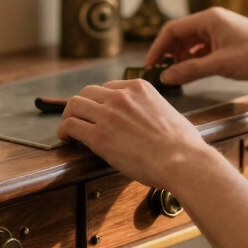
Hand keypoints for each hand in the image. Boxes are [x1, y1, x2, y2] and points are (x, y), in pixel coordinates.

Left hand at [56, 79, 220, 189]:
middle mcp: (121, 96)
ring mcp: (108, 114)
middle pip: (87, 92)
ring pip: (74, 105)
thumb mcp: (169, 112)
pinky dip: (63, 130)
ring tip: (68, 129)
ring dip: (69, 116)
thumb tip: (153, 121)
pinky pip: (70, 125)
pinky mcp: (99, 135)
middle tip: (80, 119)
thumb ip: (154, 110)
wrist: (182, 160)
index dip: (100, 101)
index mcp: (139, 88)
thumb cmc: (183, 145)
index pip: (109, 87)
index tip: (98, 112)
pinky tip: (65, 138)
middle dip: (82, 106)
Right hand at [146, 7, 247, 84]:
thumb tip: (166, 76)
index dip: (158, 47)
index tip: (149, 64)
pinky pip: (203, 50)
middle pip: (180, 35)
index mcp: (208, 19)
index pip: (172, 29)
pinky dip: (194, 61)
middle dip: (168, 53)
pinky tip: (191, 73)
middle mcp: (212, 22)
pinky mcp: (227, 43)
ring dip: (181, 58)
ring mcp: (220, 32)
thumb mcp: (221, 64)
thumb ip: (191, 70)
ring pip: (191, 44)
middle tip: (159, 72)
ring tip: (173, 75)